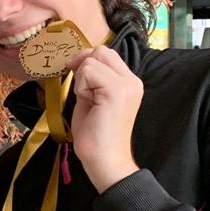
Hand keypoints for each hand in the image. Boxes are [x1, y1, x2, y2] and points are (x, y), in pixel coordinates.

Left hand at [68, 45, 142, 192]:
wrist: (104, 159)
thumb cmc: (95, 134)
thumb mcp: (92, 98)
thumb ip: (91, 79)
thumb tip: (79, 60)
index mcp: (129, 82)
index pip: (106, 53)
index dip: (87, 60)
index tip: (77, 78)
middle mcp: (132, 80)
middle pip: (101, 51)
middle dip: (83, 66)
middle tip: (82, 91)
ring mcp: (126, 84)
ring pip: (92, 60)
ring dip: (82, 80)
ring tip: (89, 101)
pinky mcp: (115, 91)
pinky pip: (88, 72)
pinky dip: (81, 87)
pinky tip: (89, 104)